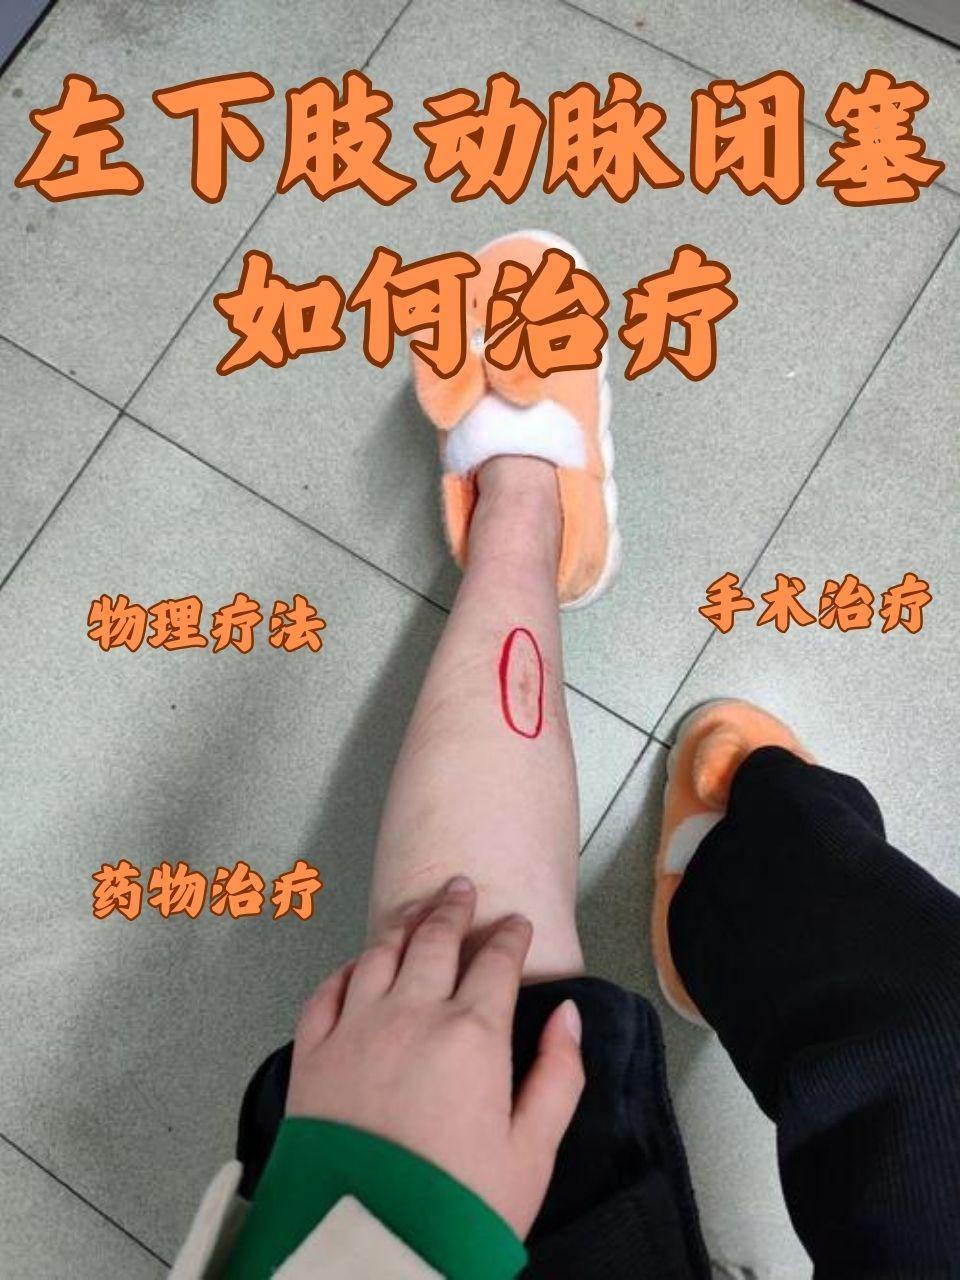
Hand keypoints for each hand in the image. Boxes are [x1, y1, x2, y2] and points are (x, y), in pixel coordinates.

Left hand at [286, 876, 584, 1236]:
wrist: (369, 1249)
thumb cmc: (456, 1209)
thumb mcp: (532, 1154)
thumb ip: (558, 1075)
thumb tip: (568, 1016)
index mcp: (472, 1035)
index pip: (495, 962)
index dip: (509, 937)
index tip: (516, 924)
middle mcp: (412, 1016)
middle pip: (435, 940)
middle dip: (453, 908)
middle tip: (461, 888)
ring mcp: (356, 1031)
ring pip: (380, 954)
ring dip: (402, 924)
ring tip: (415, 908)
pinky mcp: (312, 1057)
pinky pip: (326, 992)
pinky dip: (344, 970)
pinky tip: (356, 965)